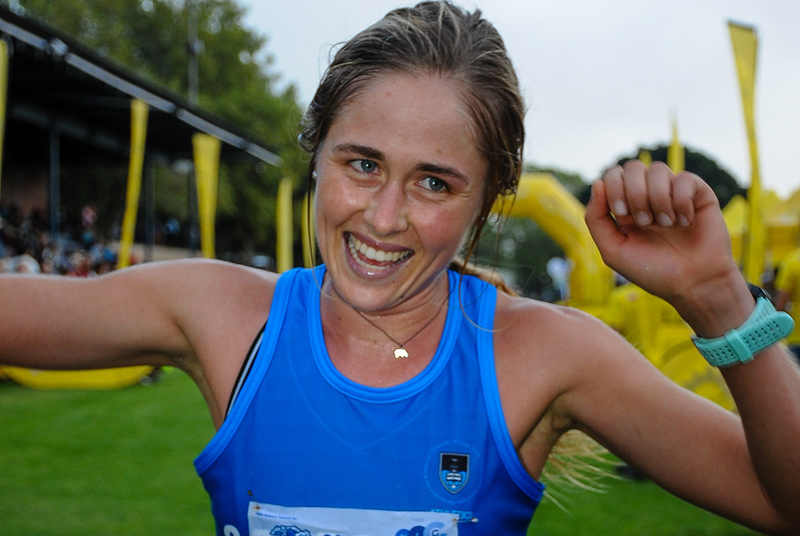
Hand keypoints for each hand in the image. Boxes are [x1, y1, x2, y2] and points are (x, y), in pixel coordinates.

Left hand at [585, 160, 748, 334]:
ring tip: (666, 225)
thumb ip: (596, 218)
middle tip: (644, 221)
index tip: (622, 214)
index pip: (613, 175)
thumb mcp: (612, 250)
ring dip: (658, 199)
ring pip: (658, 170)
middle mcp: (648, 196)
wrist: (693, 284)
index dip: (614, 188)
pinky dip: (681, 201)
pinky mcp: (698, 194)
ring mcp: (673, 193)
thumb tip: (597, 182)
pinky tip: (685, 222)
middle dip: (635, 193)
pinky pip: (685, 178)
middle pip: (633, 167)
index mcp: (626, 206)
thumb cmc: (652, 270)